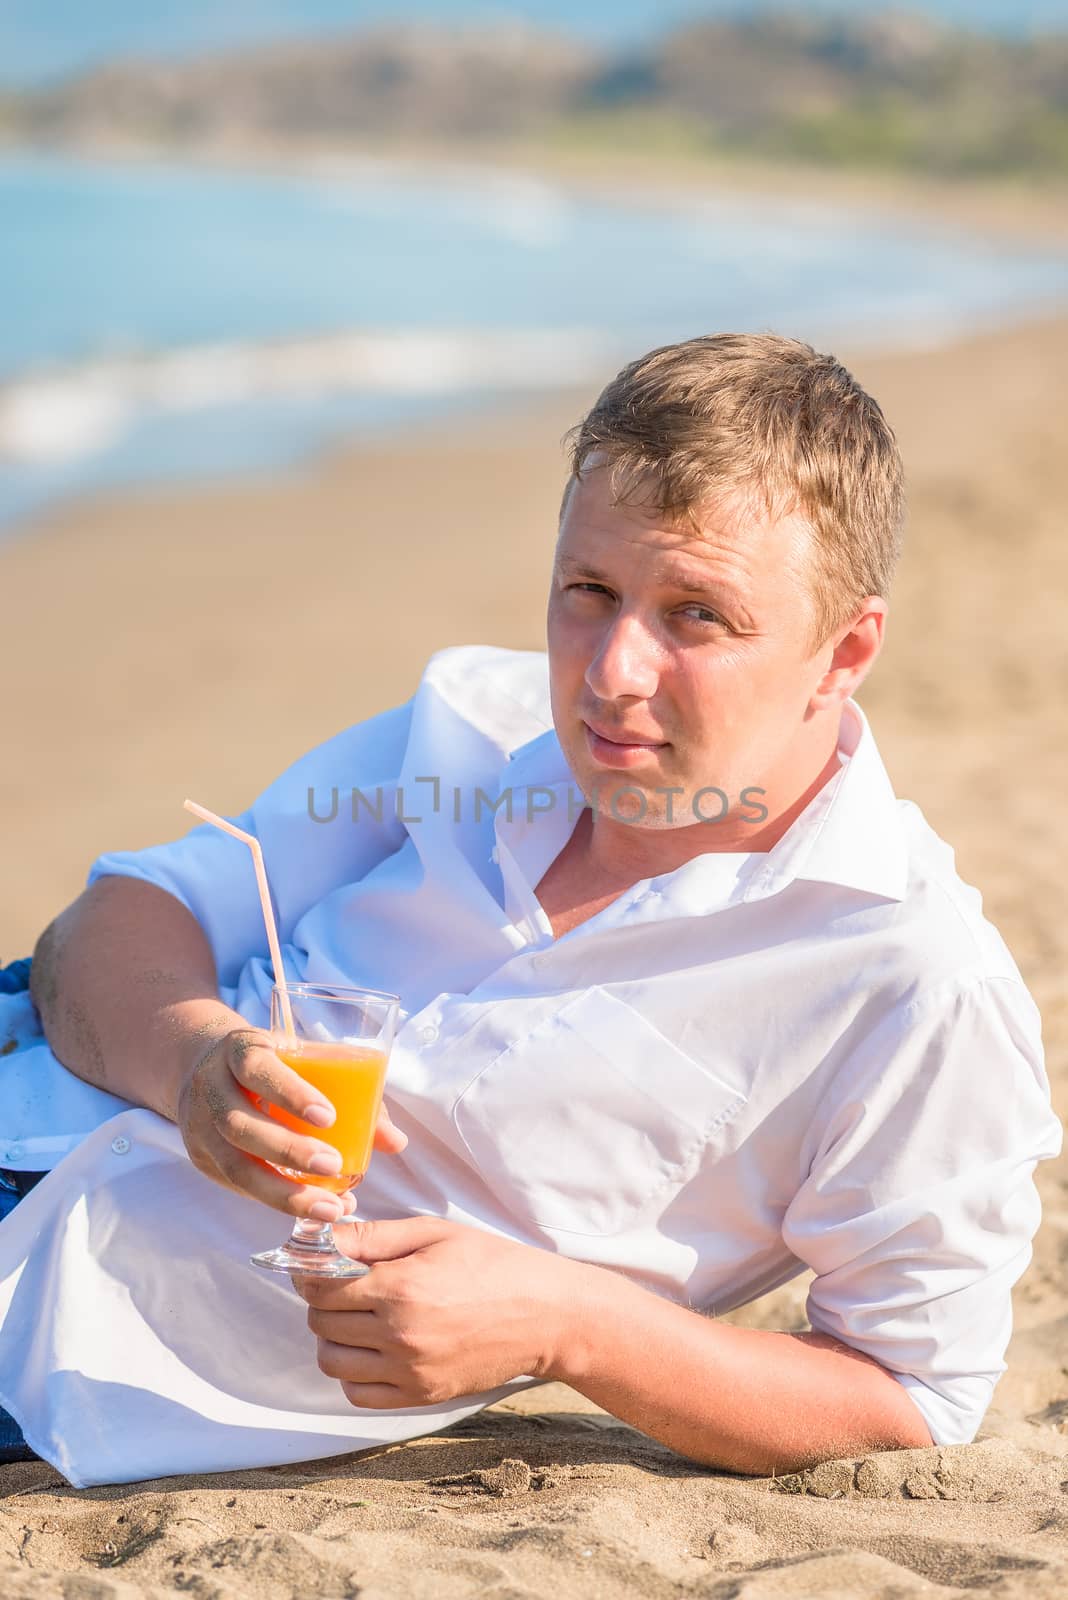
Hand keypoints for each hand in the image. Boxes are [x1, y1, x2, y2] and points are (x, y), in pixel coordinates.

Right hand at [175, 1027, 407, 1221]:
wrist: (203, 1063)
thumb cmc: (273, 1061)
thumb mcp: (303, 1058)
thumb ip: (352, 1092)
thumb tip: (395, 1142)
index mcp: (240, 1049)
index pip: (257, 1068)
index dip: (290, 1093)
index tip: (328, 1117)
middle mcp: (211, 1086)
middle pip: (240, 1124)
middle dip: (289, 1151)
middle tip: (334, 1166)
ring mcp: (199, 1125)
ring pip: (234, 1165)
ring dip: (283, 1192)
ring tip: (329, 1207)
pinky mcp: (202, 1158)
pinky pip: (235, 1184)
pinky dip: (274, 1199)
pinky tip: (308, 1208)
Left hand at [293, 1216, 586, 1408]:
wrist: (544, 1314)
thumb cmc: (492, 1263)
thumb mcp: (435, 1233)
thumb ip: (374, 1236)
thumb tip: (322, 1239)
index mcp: (401, 1288)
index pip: (322, 1288)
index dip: (312, 1273)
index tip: (319, 1265)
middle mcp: (399, 1334)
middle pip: (322, 1323)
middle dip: (322, 1301)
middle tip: (342, 1286)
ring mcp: (409, 1371)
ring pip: (333, 1362)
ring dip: (333, 1338)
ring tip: (357, 1317)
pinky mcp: (420, 1396)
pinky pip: (359, 1395)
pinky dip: (353, 1373)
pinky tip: (372, 1348)